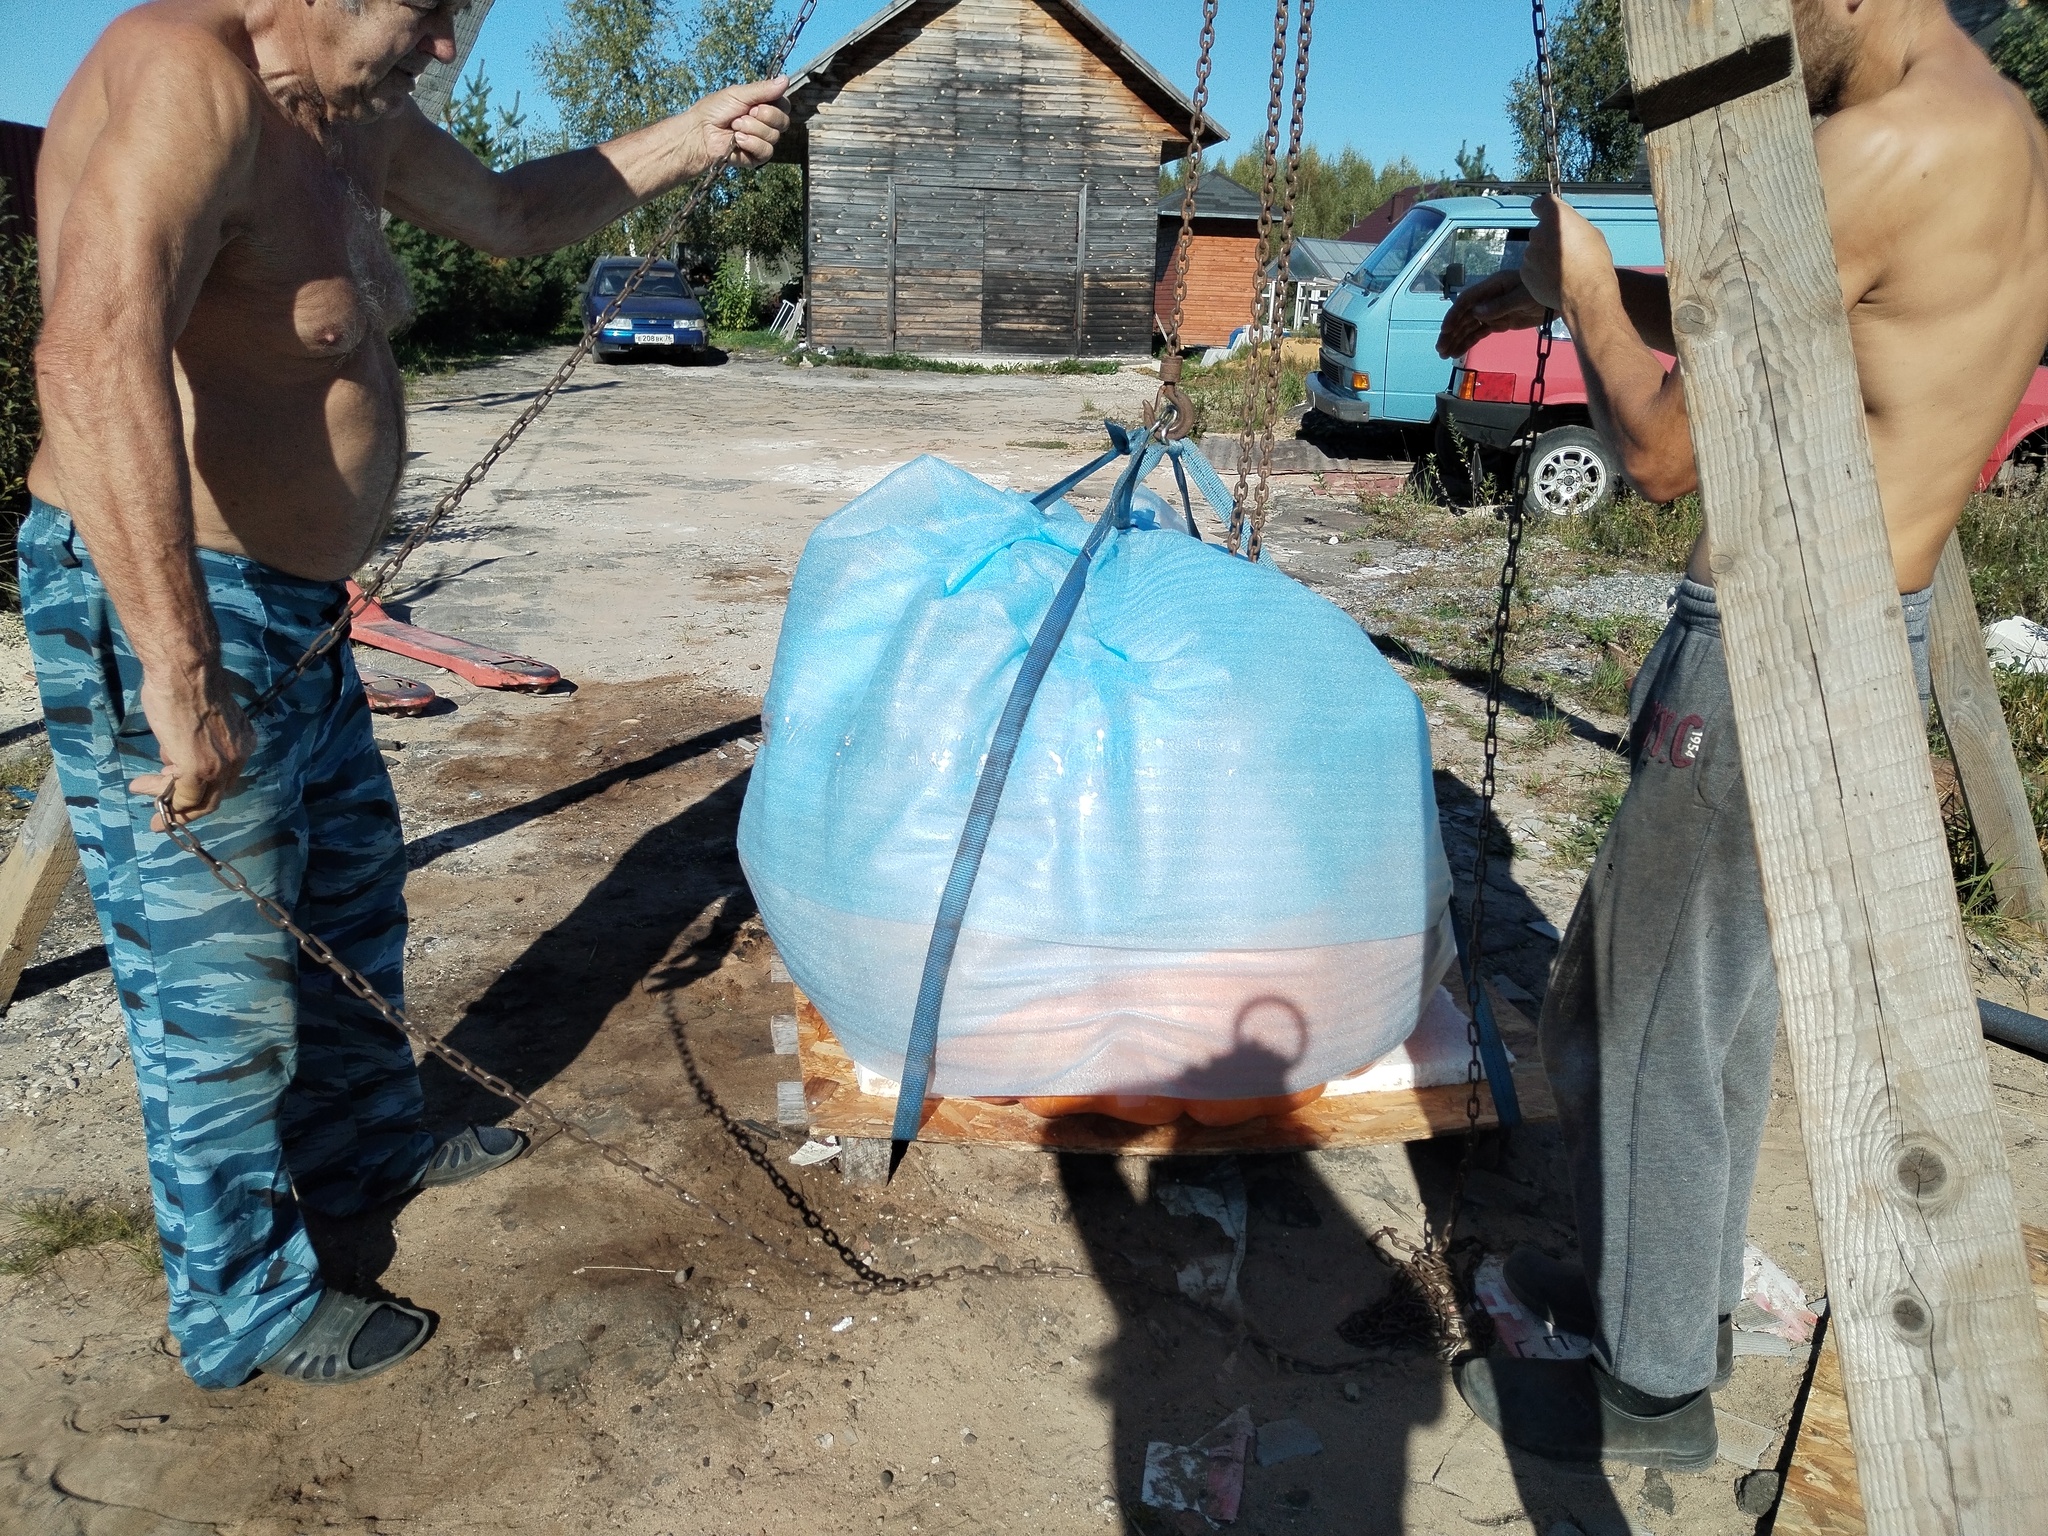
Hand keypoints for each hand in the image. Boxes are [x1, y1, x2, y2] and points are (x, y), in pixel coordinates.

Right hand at [128, 665, 253, 830]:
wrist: (184, 671)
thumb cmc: (186, 685)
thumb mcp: (196, 719)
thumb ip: (191, 741)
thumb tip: (173, 755)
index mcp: (243, 741)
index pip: (223, 776)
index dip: (200, 786)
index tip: (175, 787)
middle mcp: (238, 756)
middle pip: (214, 793)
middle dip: (185, 803)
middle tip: (160, 806)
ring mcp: (220, 766)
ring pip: (197, 798)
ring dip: (166, 799)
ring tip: (139, 787)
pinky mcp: (198, 770)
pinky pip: (183, 797)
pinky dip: (164, 801)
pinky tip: (142, 789)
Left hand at [689, 76, 790, 169]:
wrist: (700, 132)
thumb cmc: (714, 111)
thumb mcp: (739, 94)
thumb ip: (764, 89)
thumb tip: (786, 79)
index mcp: (763, 106)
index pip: (784, 105)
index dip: (774, 104)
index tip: (756, 103)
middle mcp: (765, 124)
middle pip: (783, 121)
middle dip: (763, 116)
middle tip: (743, 114)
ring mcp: (762, 141)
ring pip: (774, 136)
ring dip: (752, 129)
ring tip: (735, 127)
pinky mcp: (757, 157)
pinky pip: (766, 150)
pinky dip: (751, 143)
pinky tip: (737, 140)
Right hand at [1438, 269, 1545, 357]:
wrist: (1562, 298)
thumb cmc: (1544, 292)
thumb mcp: (1523, 297)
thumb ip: (1500, 305)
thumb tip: (1476, 312)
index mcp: (1493, 287)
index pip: (1467, 300)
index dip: (1454, 314)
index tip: (1445, 330)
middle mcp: (1488, 298)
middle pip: (1464, 315)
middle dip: (1451, 332)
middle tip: (1440, 349)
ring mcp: (1493, 311)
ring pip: (1469, 326)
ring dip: (1456, 339)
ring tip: (1444, 355)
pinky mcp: (1500, 322)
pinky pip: (1480, 332)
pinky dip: (1468, 342)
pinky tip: (1457, 352)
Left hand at [1524, 193, 1616, 316]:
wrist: (1586, 292)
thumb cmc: (1594, 261)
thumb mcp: (1591, 233)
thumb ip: (1573, 226)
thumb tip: (1568, 228)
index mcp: (1555, 216)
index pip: (1540, 204)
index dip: (1545, 210)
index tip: (1550, 216)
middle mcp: (1537, 233)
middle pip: (1539, 232)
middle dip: (1549, 239)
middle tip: (1565, 251)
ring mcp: (1528, 254)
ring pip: (1535, 252)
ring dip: (1544, 258)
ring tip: (1563, 270)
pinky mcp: (1525, 274)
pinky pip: (1531, 270)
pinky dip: (1540, 274)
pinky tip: (1555, 280)